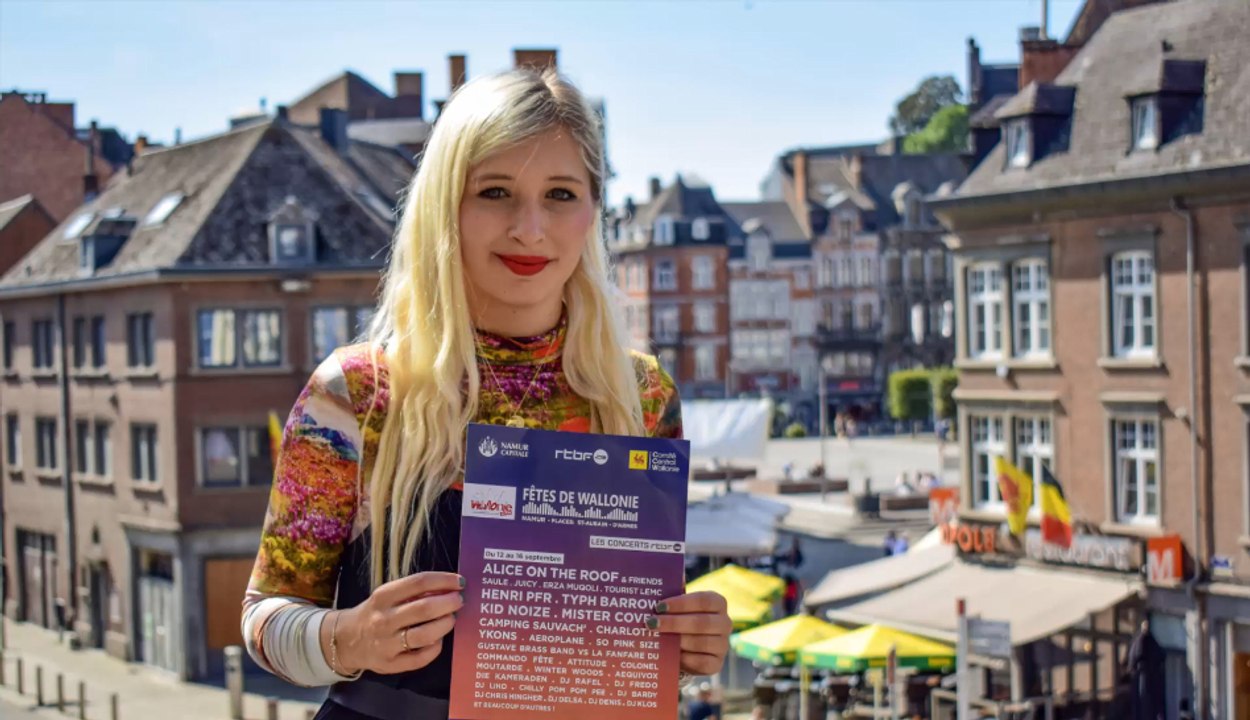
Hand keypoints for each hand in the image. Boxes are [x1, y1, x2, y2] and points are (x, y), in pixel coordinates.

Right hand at [324, 571, 464, 675]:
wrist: (346, 640)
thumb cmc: (375, 613)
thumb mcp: (387, 596)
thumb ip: (413, 591)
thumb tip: (448, 588)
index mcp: (383, 596)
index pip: (418, 583)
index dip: (443, 580)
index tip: (459, 582)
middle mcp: (383, 620)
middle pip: (423, 609)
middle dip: (448, 603)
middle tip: (459, 601)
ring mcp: (386, 644)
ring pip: (424, 635)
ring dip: (444, 625)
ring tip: (451, 619)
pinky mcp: (390, 664)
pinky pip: (420, 658)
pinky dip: (435, 648)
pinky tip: (438, 640)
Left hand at [645, 591, 730, 676]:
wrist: (688, 647)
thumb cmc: (682, 618)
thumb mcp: (680, 604)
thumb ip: (676, 589)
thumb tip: (674, 571)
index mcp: (718, 603)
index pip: (703, 600)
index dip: (681, 603)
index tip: (659, 606)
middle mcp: (725, 623)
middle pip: (702, 622)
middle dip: (674, 623)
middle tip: (651, 624)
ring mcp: (723, 645)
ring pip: (701, 643)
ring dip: (676, 641)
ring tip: (657, 639)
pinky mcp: (717, 664)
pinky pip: (701, 662)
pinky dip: (685, 659)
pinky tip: (670, 655)